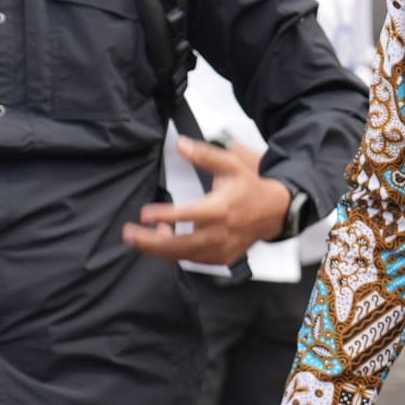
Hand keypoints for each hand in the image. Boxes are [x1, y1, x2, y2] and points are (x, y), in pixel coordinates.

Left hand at [124, 136, 290, 266]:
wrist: (274, 212)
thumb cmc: (250, 188)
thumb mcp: (230, 164)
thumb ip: (204, 154)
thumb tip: (181, 144)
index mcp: (222, 209)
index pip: (190, 215)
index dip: (166, 216)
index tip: (145, 214)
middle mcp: (221, 233)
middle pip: (182, 245)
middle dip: (152, 242)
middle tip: (130, 234)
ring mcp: (221, 249)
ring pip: (184, 256)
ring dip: (159, 249)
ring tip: (140, 237)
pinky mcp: (221, 258)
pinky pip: (193, 261)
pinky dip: (174, 254)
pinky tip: (163, 241)